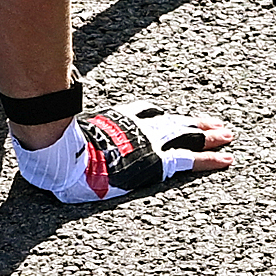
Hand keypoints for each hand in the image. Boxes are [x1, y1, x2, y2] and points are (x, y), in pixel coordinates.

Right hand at [11, 100, 237, 203]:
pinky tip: (228, 160)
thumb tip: (46, 119)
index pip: (148, 113)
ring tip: (229, 135)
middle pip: (175, 121)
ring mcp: (152, 142)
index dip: (165, 116)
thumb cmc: (61, 144)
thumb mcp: (68, 128)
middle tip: (216, 123)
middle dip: (196, 123)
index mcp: (121, 118)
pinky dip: (211, 159)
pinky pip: (190, 160)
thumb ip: (69, 125)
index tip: (177, 118)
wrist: (66, 155)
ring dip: (211, 135)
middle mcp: (141, 126)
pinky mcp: (158, 162)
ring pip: (189, 136)